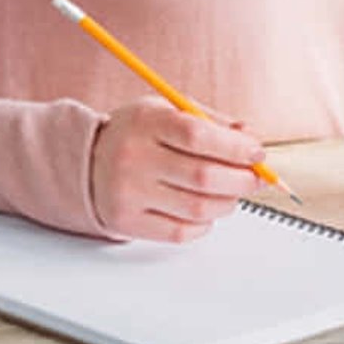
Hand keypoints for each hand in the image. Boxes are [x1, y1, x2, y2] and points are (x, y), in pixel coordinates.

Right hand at [88, 96, 266, 242]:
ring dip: (227, 203)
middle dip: (241, 180)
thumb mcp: (166, 111)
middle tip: (256, 179)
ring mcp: (129, 193)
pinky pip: (180, 232)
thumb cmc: (137, 133)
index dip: (235, 147)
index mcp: (145, 122)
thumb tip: (250, 138)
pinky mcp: (127, 222)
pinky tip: (206, 211)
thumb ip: (208, 120)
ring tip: (232, 194)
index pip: (198, 136)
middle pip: (202, 177)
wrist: (86, 161)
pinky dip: (204, 225)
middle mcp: (134, 157)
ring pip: (197, 209)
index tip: (257, 153)